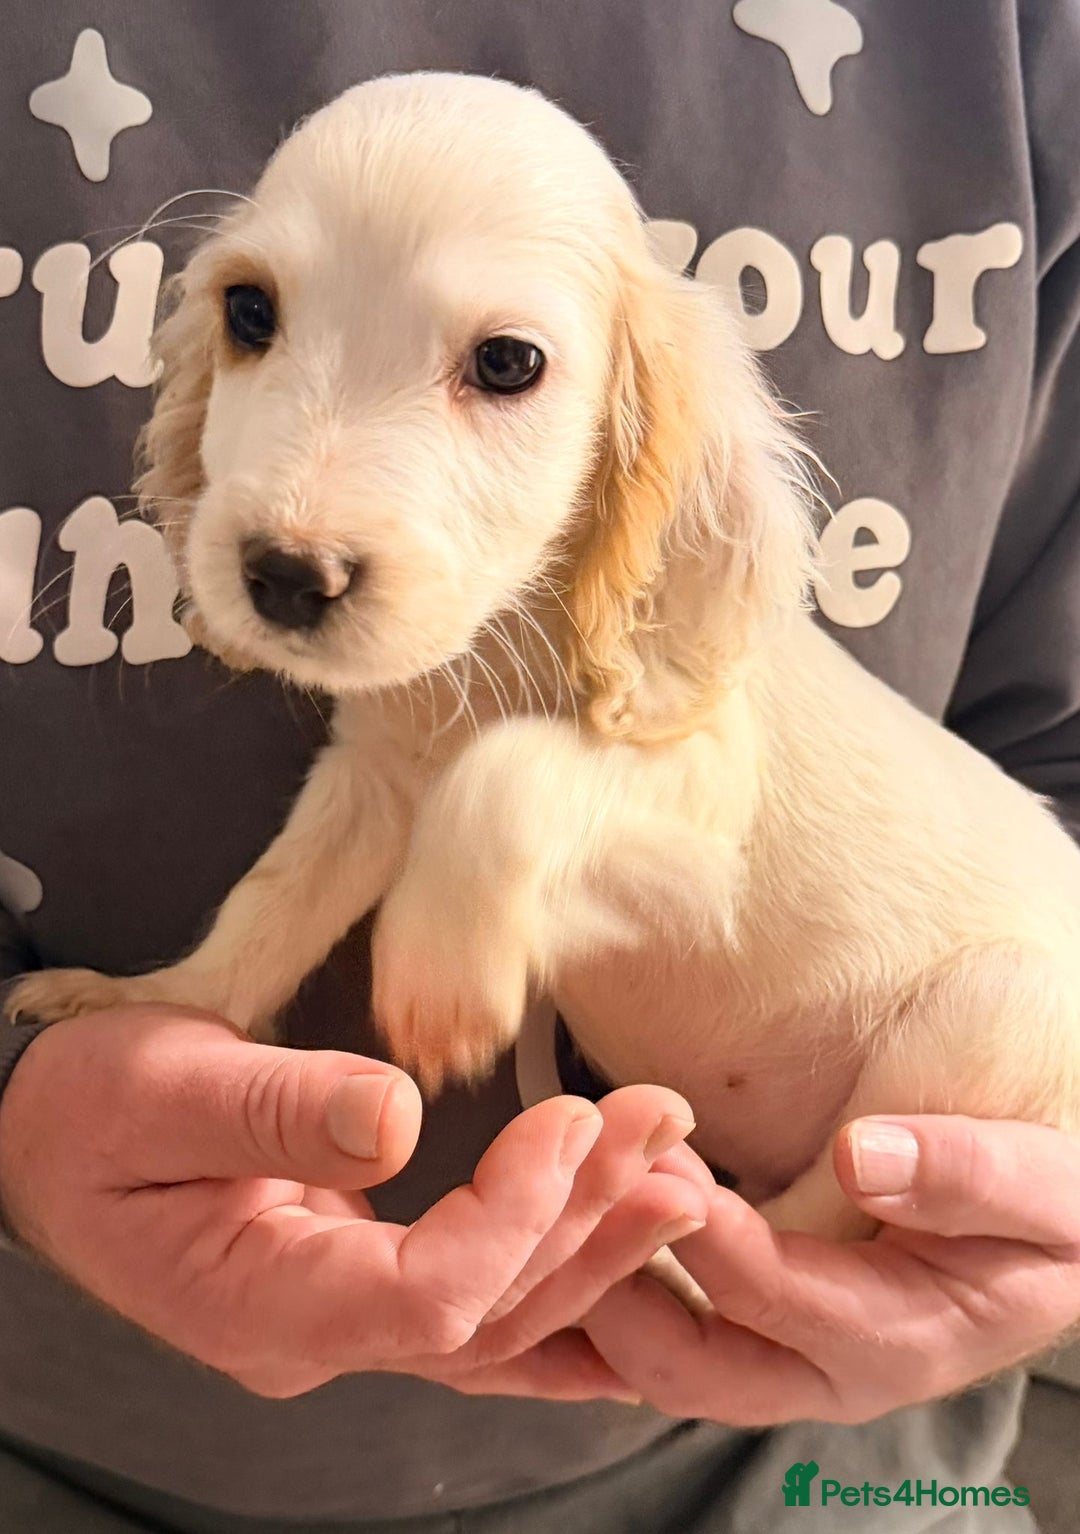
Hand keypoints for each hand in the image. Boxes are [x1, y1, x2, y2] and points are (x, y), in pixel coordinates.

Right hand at [0, 1008, 706, 1399]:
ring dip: (594, 1243)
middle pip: (487, 1313)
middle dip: (588, 1221)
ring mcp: (341, 1320)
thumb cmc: (88, 1110)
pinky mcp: (360, 1285)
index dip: (515, 1219)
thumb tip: (398, 1116)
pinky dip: (562, 1294)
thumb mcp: (159, 1086)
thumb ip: (274, 1106)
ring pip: (498, 1318)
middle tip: (665, 1131)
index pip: (426, 1297)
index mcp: (260, 1299)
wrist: (48, 1140)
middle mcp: (316, 1334)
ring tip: (673, 1164)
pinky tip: (633, 1274)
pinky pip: (479, 1312)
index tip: (571, 1120)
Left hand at [580, 1116, 1079, 1422]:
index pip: (777, 1303)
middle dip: (618, 1287)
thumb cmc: (1043, 1216)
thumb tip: (865, 1156)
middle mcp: (820, 1371)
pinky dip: (611, 1277)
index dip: (711, 1241)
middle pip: (688, 1365)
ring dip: (601, 1281)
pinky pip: (658, 1324)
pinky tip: (576, 1209)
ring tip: (561, 1191)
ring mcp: (776, 1355)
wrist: (1041, 1236)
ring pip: (657, 1354)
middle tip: (575, 1192)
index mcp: (896, 1343)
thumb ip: (968, 1173)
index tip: (659, 1170)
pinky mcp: (747, 1323)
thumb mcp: (1043, 1189)